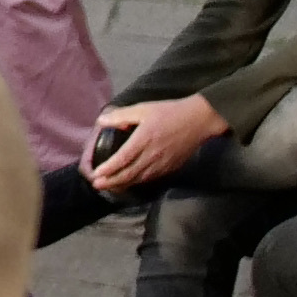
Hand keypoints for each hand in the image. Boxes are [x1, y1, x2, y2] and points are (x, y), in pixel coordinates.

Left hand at [86, 91, 226, 195]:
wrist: (199, 120)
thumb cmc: (170, 112)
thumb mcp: (143, 108)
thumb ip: (121, 115)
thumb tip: (101, 121)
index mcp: (144, 139)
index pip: (123, 158)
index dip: (109, 168)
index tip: (96, 174)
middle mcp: (152, 155)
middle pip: (129, 173)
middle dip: (112, 181)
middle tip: (96, 185)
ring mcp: (163, 163)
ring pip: (140, 179)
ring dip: (123, 184)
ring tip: (110, 187)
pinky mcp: (171, 168)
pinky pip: (151, 178)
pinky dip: (138, 182)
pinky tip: (130, 182)